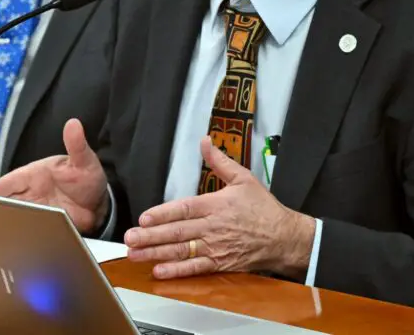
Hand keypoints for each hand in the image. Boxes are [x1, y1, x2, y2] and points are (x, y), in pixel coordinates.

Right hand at [0, 119, 108, 233]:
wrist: (100, 205)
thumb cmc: (87, 178)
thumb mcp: (84, 161)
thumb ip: (77, 145)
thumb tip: (74, 124)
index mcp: (32, 176)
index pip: (8, 182)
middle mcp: (28, 195)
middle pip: (4, 204)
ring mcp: (33, 213)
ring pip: (11, 220)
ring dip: (5, 227)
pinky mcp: (40, 228)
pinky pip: (24, 233)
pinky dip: (18, 238)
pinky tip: (15, 245)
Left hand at [124, 136, 315, 280]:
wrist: (284, 238)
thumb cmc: (263, 208)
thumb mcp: (243, 178)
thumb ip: (220, 161)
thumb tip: (205, 141)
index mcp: (216, 205)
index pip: (184, 209)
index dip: (163, 214)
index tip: (144, 217)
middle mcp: (213, 227)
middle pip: (177, 232)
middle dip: (150, 236)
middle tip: (130, 238)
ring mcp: (215, 247)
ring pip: (181, 251)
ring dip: (156, 253)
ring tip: (135, 254)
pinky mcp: (220, 264)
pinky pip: (195, 268)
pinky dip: (177, 271)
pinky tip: (159, 271)